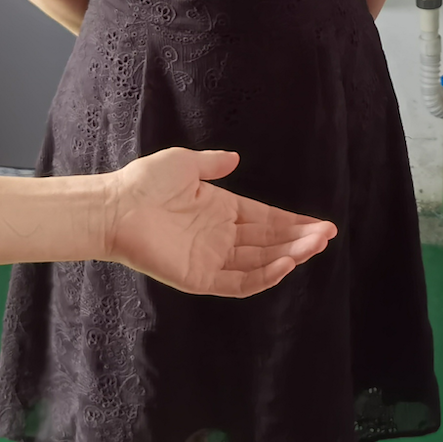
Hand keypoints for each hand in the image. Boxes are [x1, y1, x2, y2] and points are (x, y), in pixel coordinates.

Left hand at [102, 148, 335, 295]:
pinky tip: (285, 264)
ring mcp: (213, 259)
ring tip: (314, 246)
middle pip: (270, 242)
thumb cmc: (145, 182)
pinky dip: (264, 276)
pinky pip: (239, 283)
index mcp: (222, 210)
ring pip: (261, 263)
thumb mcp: (185, 163)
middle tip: (327, 236)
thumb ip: (213, 164)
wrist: (115, 206)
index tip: (322, 225)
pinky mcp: (201, 278)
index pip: (267, 220)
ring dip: (289, 256)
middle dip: (300, 240)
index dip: (295, 223)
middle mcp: (222, 237)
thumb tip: (235, 158)